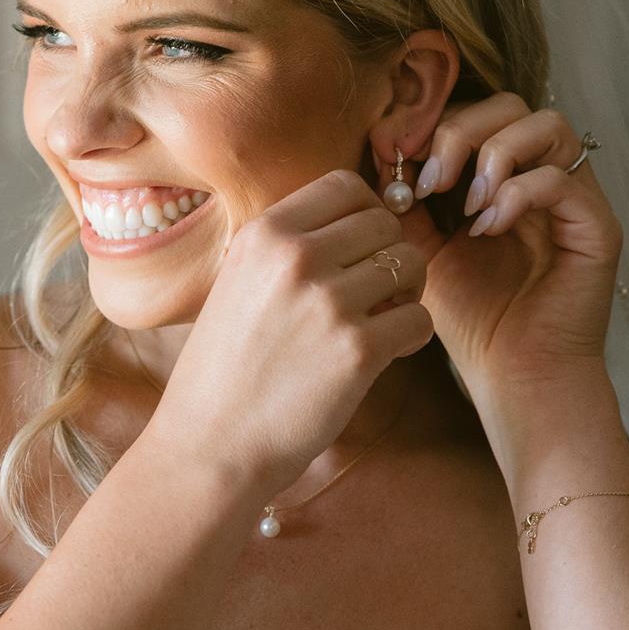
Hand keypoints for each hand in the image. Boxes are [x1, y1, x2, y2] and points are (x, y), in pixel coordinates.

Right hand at [147, 169, 434, 494]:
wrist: (208, 444)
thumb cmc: (223, 369)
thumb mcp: (237, 283)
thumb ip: (286, 249)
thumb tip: (355, 221)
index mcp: (264, 234)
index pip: (346, 185)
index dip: (366, 213)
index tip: (361, 247)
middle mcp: (296, 257)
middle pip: (386, 223)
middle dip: (389, 255)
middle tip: (376, 293)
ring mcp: (329, 302)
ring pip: (411, 266)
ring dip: (405, 295)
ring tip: (379, 323)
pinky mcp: (358, 350)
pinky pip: (420, 320)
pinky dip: (412, 337)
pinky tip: (383, 355)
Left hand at [388, 92, 622, 396]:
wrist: (513, 376)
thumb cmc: (470, 318)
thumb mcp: (419, 248)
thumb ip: (404, 199)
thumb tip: (379, 148)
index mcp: (502, 176)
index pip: (476, 112)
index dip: (434, 121)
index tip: (394, 153)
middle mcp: (543, 177)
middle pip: (511, 104)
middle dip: (460, 131)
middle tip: (431, 180)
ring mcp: (575, 198)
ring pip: (547, 124)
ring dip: (494, 154)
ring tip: (465, 204)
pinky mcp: (598, 226)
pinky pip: (562, 179)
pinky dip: (518, 193)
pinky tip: (488, 229)